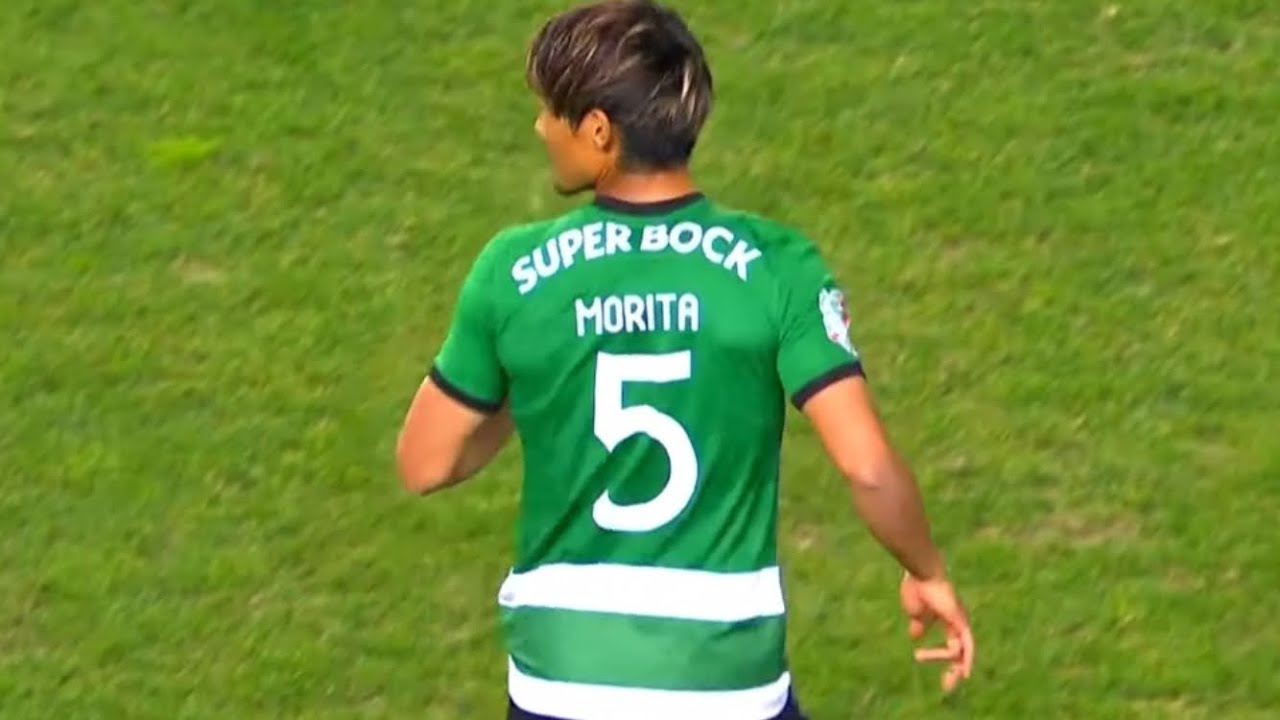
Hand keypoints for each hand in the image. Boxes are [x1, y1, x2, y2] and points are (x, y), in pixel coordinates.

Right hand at [900, 571, 974, 692]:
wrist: (921, 574)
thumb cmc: (916, 588)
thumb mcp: (915, 612)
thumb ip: (919, 624)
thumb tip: (916, 636)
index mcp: (946, 620)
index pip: (950, 644)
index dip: (941, 657)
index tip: (926, 664)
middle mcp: (957, 622)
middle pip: (961, 651)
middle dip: (954, 670)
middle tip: (947, 686)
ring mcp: (961, 621)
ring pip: (963, 651)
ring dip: (954, 667)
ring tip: (946, 680)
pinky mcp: (961, 620)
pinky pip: (967, 644)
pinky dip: (967, 659)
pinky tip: (964, 672)